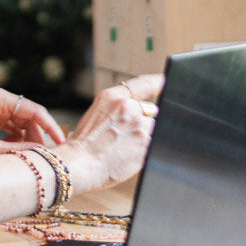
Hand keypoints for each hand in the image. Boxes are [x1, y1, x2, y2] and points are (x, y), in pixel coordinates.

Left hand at [0, 87, 65, 156]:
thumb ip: (20, 153)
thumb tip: (46, 156)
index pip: (36, 111)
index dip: (51, 128)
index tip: (62, 144)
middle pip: (30, 118)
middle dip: (37, 138)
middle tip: (43, 159)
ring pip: (22, 124)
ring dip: (26, 142)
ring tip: (27, 160)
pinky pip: (12, 128)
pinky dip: (16, 142)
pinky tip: (14, 156)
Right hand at [58, 77, 161, 194]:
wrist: (78, 165)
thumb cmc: (83, 145)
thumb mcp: (96, 115)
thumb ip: (119, 109)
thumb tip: (146, 112)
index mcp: (112, 97)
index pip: (144, 84)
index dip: (159, 82)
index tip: (166, 81)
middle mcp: (127, 107)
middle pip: (149, 112)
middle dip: (141, 124)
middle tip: (124, 138)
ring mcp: (138, 125)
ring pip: (152, 130)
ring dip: (144, 138)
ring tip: (123, 150)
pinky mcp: (146, 144)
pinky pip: (154, 145)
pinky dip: (145, 151)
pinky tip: (129, 157)